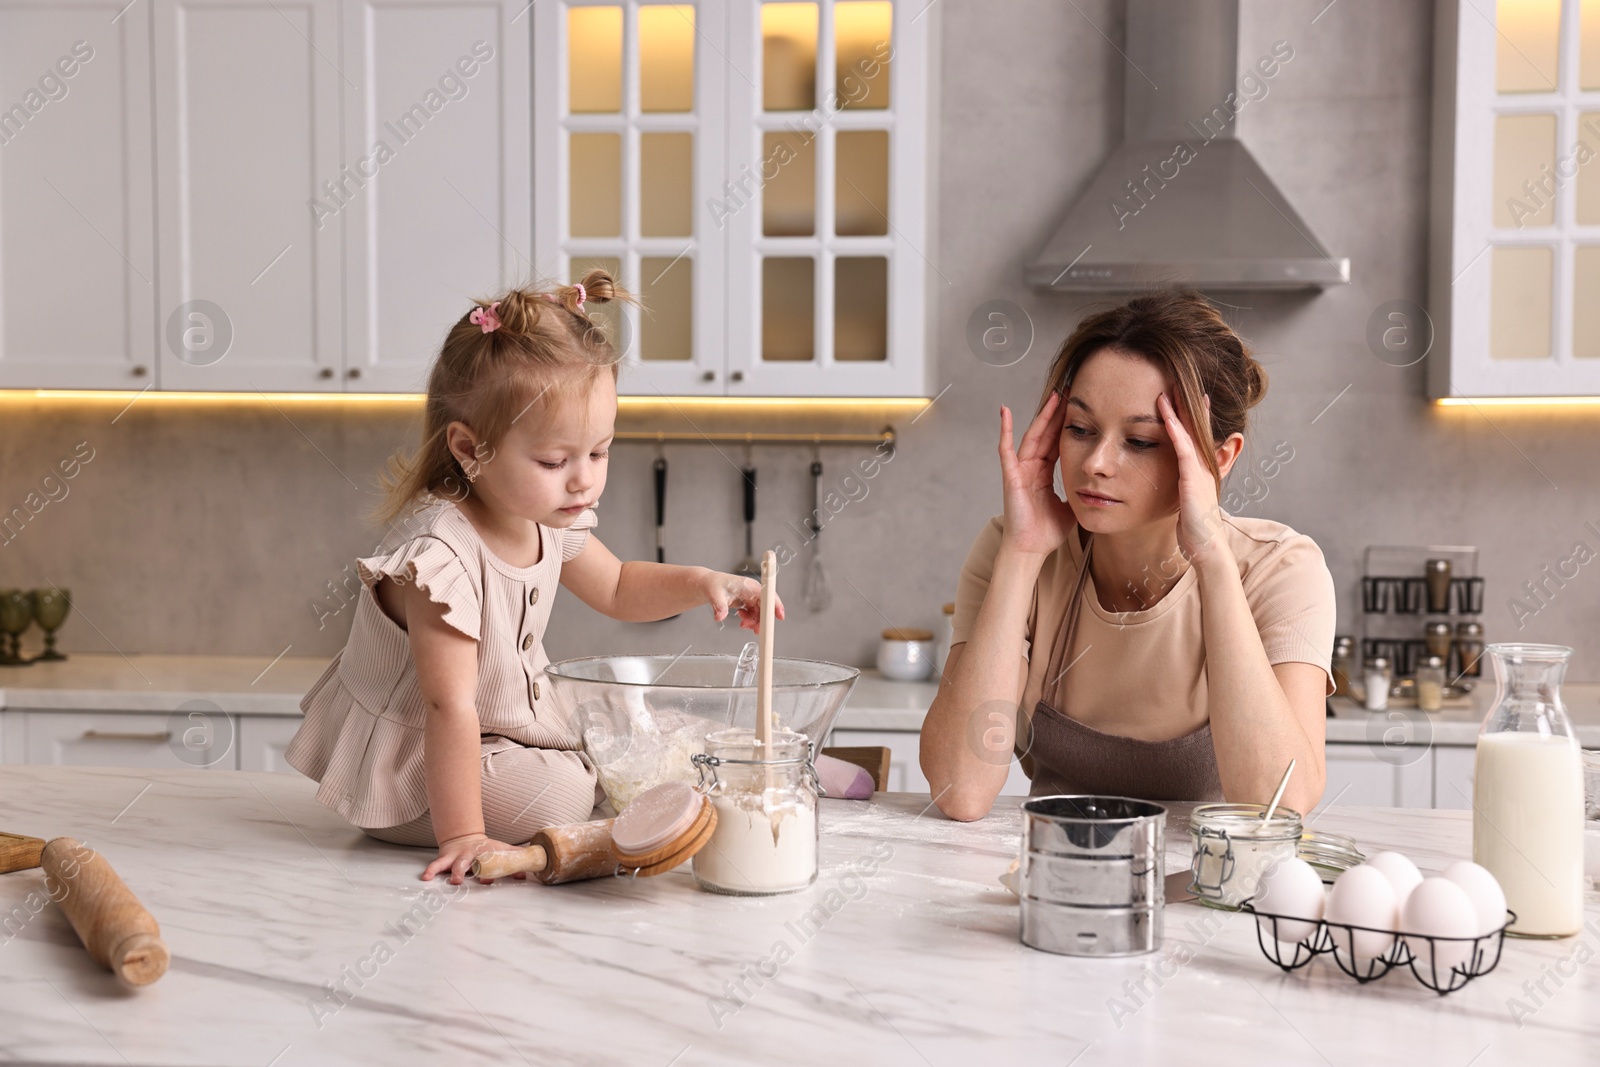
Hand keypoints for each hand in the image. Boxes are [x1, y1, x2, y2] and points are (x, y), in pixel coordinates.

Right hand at [422, 833, 522, 884]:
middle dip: (473, 870)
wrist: (464, 837)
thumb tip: (527, 873)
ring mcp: (456, 857)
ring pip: (453, 864)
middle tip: (476, 880)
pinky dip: (430, 870)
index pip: (490, 861)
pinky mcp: (444, 860)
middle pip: (471, 863)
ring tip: (454, 881)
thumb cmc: (486, 849)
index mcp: (486, 853)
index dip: (492, 870)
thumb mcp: (500, 851)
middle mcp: (470, 855)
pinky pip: (436, 865)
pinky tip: (425, 877)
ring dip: (454, 871)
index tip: (492, 879)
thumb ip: (514, 860)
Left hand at [701, 571, 785, 632]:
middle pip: (766, 606)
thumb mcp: (715, 595)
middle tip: (756, 631)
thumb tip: (719, 617)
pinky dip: (750, 620)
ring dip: (754, 621)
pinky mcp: (748, 601)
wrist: (707, 585)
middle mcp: (753, 590)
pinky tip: (742, 621)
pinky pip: (755, 613)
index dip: (776, 605)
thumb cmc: (713, 585)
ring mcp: (751, 596)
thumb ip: (719, 606)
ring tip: (743, 625)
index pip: (768, 595)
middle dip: (762, 620)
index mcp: (749, 586)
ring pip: (760, 612)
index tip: (780, 616)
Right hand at [998, 393, 1075, 558]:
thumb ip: (1079, 493)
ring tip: (1053, 396)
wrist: (1031, 549)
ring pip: (1032, 436)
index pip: (1057, 443)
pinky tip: (1006, 412)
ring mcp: (1020, 470)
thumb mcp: (1071, 508)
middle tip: (1070, 392)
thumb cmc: (1046, 532)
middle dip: (1058, 413)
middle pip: (1046, 434)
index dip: (1067, 426)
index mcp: (1044, 474)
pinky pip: (1006, 449)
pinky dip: (1005, 430)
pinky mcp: (1010, 475)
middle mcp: (1031, 468)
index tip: (1079, 408)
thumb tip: (1096, 487)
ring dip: (1042, 415)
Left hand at [1155, 391, 1227, 566]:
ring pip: (1189, 434)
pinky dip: (1175, 431)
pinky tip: (1165, 416)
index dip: (1189, 415)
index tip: (1182, 395)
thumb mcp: (1187, 501)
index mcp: (1199, 469)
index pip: (1193, 436)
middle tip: (1177, 380)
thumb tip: (1174, 483)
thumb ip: (1183, 487)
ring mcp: (1200, 471)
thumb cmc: (1194, 528)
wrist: (1206, 546)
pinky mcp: (1193, 479)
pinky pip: (1182, 450)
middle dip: (1186, 405)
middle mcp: (1203, 465)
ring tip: (1168, 390)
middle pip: (1194, 428)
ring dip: (1178, 411)